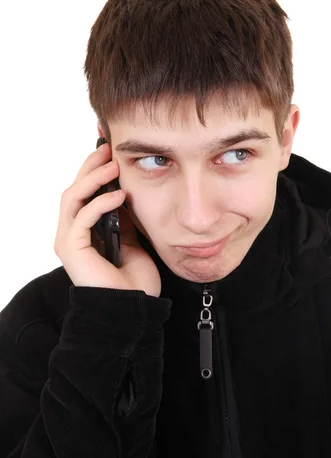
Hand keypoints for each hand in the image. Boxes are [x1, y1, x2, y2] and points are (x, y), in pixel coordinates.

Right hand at [53, 142, 160, 295]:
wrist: (134, 308)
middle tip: (108, 149)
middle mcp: (71, 234)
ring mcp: (69, 241)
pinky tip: (119, 195)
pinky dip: (100, 203)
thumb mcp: (132, 239)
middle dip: (90, 166)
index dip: (94, 171)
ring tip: (113, 165)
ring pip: (72, 198)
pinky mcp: (72, 248)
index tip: (110, 152)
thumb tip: (124, 193)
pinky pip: (82, 217)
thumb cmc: (133, 280)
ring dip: (93, 178)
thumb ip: (123, 218)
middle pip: (74, 190)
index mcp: (84, 232)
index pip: (83, 193)